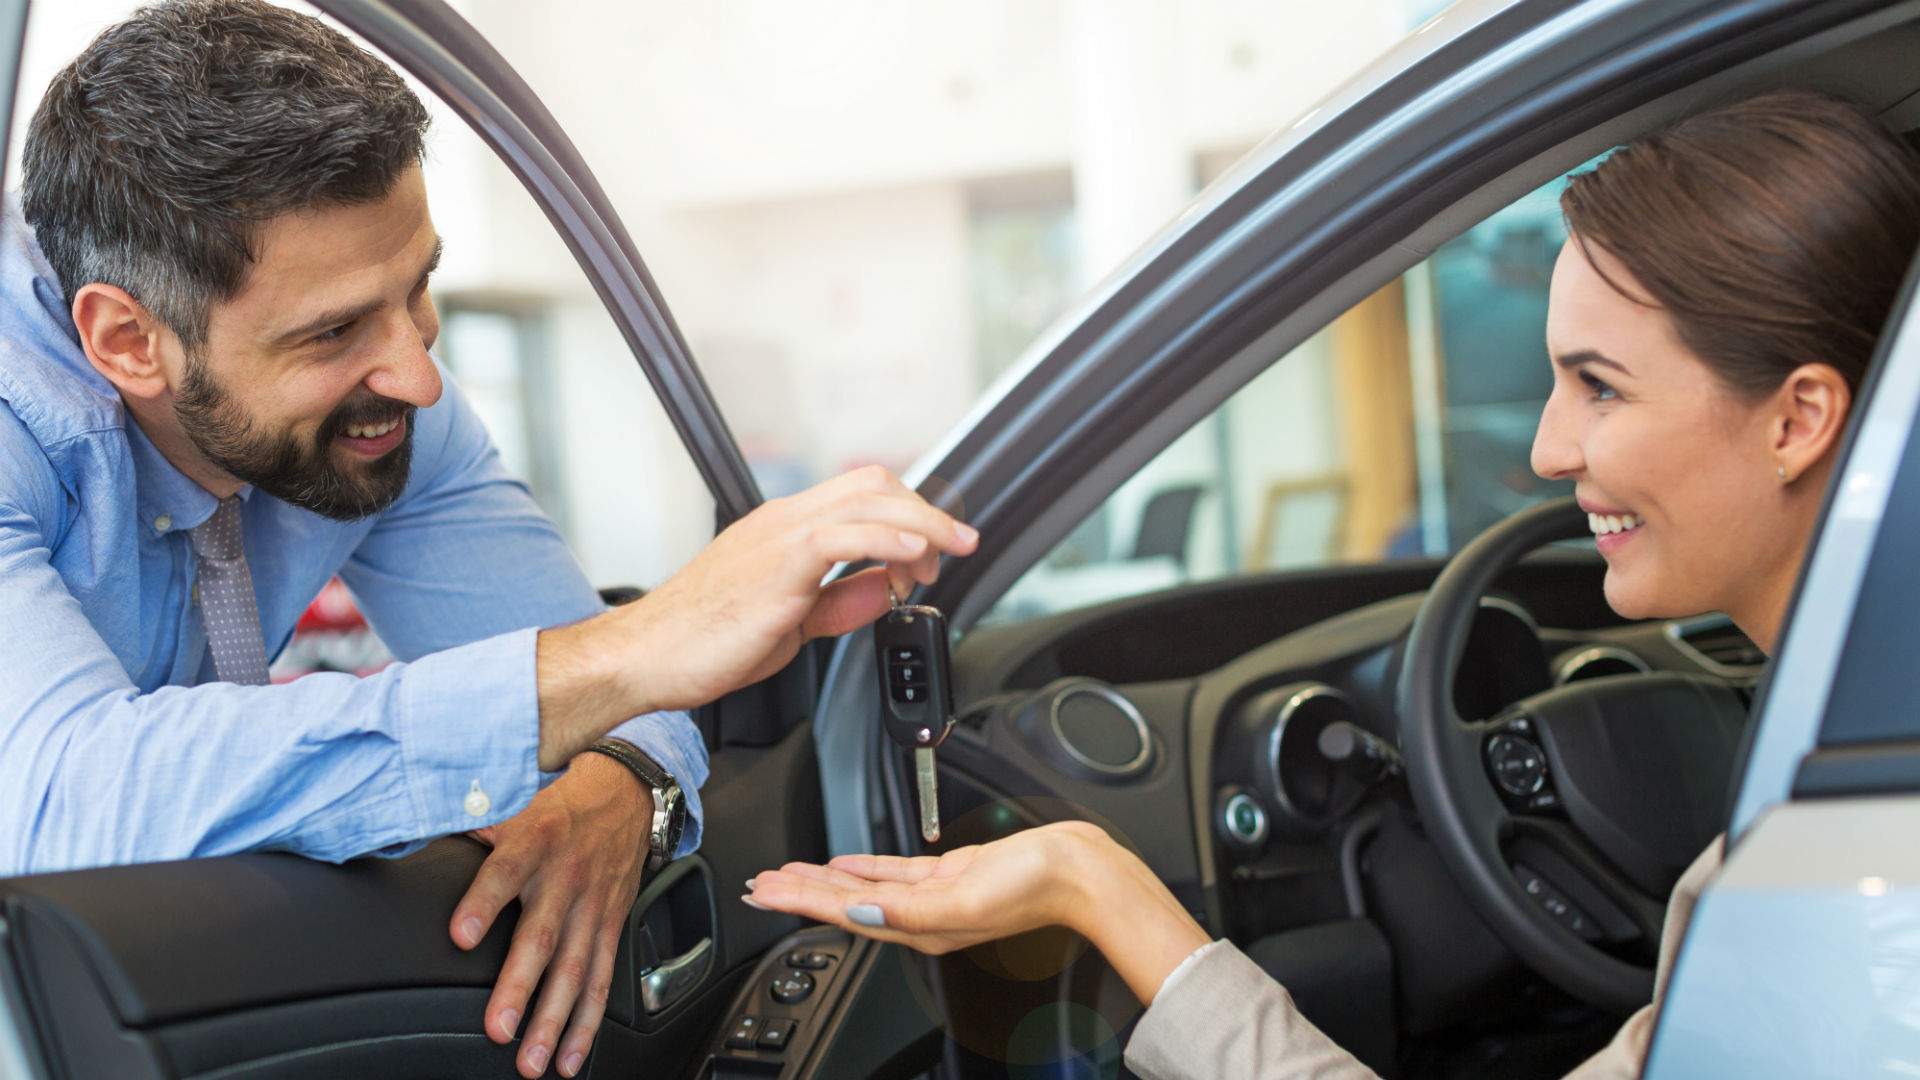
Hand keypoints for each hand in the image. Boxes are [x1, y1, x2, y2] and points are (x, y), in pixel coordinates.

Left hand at [451, 754, 650, 1077]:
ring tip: (534, 1061)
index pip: (504, 872)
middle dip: (519, 986)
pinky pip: (601, 980)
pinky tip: (570, 1056)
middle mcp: (566, 877)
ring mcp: (592, 906)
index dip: (483, 903)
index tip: (460, 935)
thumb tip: (405, 829)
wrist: (625, 796)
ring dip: (554, 1020)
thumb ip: (465, 822)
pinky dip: (587, 1022)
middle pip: (542, 936)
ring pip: (575, 969)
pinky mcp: (610, 927)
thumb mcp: (510, 800)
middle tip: (498, 1028)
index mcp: (535, 841)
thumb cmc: (556, 807)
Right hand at [622, 465, 976, 708]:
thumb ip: (841, 602)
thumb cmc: (701, 641)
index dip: (910, 514)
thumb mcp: (792, 622)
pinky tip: (912, 561)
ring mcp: (778, 538)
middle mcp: (783, 522)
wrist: (646, 657)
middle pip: (874, 484)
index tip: (938, 550)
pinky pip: (842, 536)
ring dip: (922, 525)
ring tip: (951, 552)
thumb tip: (887, 588)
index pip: (862, 494)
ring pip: (868, 501)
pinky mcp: (776, 566)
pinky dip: (888, 542)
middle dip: (927, 511)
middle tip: (956, 549)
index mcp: (785, 530)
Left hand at [747, 822, 1095, 954]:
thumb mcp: (965, 899)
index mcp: (920, 926)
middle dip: (801, 892)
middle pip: (845, 902)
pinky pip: (895, 873)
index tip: (766, 893)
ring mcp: (936, 895)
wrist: (1080, 870)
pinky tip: (847, 863)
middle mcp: (922, 915)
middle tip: (763, 884)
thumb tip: (859, 912)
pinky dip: (866, 867)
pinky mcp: (952, 875)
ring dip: (826, 880)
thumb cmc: (1035, 887)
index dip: (800, 902)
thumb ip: (909, 909)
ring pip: (865, 887)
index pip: (843, 913)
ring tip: (791, 874)